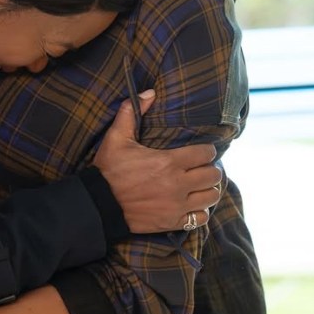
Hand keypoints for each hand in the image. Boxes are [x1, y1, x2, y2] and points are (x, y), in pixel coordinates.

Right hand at [94, 89, 222, 233]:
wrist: (99, 204)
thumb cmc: (108, 170)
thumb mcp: (116, 139)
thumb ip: (131, 113)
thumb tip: (149, 92)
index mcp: (169, 162)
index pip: (206, 154)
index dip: (206, 151)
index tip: (199, 151)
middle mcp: (178, 184)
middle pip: (213, 176)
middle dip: (210, 169)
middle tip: (200, 168)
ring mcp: (177, 205)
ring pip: (211, 196)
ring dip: (208, 190)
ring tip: (200, 186)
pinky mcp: (172, 221)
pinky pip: (201, 218)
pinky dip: (200, 211)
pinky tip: (192, 204)